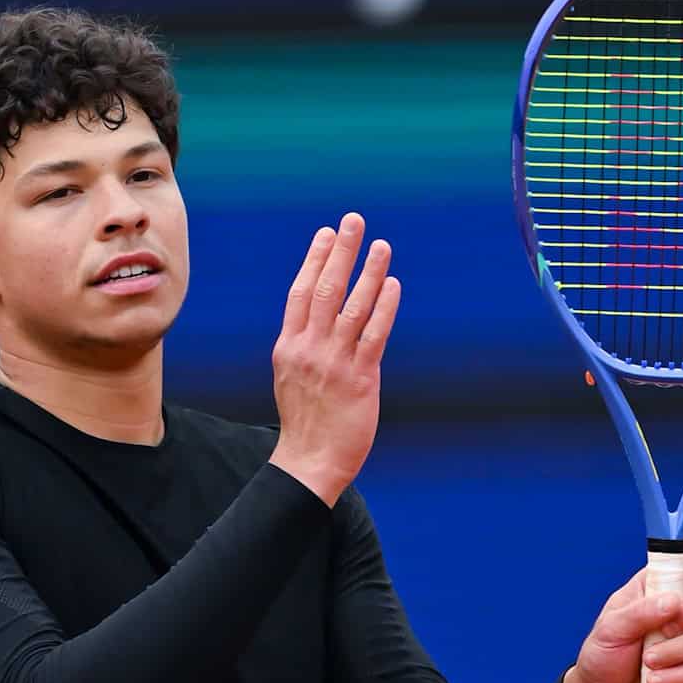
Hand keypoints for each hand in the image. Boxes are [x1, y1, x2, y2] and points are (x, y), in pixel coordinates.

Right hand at [268, 213, 400, 506]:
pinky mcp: (359, 379)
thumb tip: (321, 317)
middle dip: (340, 252)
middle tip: (353, 221)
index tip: (325, 233)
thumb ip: (305, 345)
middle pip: (325, 289)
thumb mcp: (292, 376)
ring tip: (381, 245)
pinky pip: (373, 336)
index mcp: (289, 346)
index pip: (301, 292)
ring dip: (368, 272)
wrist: (310, 461)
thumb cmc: (305, 420)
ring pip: (352, 307)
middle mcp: (309, 349)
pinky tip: (393, 285)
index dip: (314, 260)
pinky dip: (384, 308)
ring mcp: (333, 363)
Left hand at [562, 536, 682, 682]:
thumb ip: (639, 613)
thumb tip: (674, 603)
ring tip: (647, 664)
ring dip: (676, 651)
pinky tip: (655, 682)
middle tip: (665, 630)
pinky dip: (679, 675)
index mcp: (654, 584)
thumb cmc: (603, 655)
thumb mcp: (610, 629)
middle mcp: (678, 604)